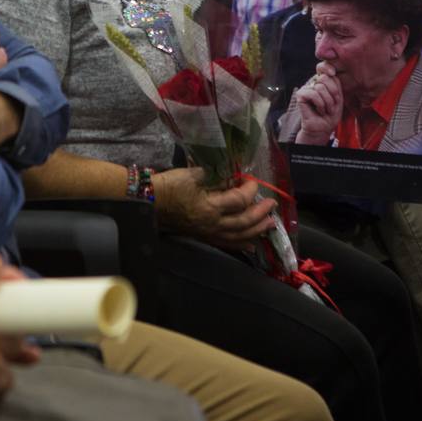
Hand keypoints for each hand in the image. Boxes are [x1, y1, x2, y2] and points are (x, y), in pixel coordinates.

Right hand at [154, 167, 276, 248]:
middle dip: (261, 213)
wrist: (149, 202)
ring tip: (269, 225)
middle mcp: (213, 223)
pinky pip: (226, 243)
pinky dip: (241, 244)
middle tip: (272, 205)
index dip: (249, 190)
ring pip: (238, 235)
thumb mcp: (192, 174)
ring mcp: (208, 232)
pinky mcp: (203, 236)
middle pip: (244, 221)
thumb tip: (232, 177)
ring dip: (256, 230)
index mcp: (210, 207)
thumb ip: (215, 176)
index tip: (254, 181)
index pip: (239, 200)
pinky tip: (251, 245)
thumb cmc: (169, 186)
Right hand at [293, 62, 342, 144]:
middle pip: (324, 78)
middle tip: (332, 105)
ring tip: (326, 110)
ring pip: (320, 87)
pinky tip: (319, 110)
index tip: (335, 87)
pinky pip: (313, 94)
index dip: (331, 75)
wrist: (323, 128)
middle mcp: (313, 83)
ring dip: (327, 102)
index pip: (328, 71)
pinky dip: (320, 104)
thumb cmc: (331, 114)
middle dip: (332, 94)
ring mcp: (306, 88)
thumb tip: (329, 73)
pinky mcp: (300, 95)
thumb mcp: (338, 97)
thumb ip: (335, 84)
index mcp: (323, 82)